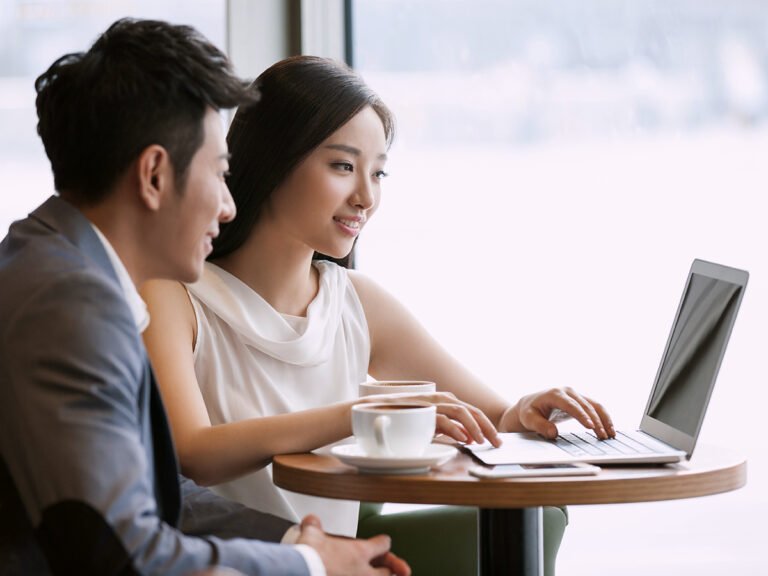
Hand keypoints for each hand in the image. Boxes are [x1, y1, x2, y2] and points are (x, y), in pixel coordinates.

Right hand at [297, 515, 410, 575]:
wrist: (300, 574)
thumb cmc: (309, 559)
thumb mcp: (311, 535)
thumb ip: (314, 526)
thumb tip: (311, 521)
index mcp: (359, 552)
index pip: (383, 544)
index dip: (382, 542)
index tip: (382, 543)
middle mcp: (363, 573)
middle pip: (388, 571)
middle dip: (388, 569)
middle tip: (386, 567)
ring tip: (377, 575)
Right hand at [360, 392, 500, 447]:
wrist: (365, 412)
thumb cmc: (394, 420)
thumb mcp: (423, 424)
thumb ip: (443, 427)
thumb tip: (465, 436)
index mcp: (440, 401)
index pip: (469, 410)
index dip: (485, 424)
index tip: (494, 438)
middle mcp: (437, 399)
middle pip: (470, 410)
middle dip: (487, 426)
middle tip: (498, 442)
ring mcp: (428, 404)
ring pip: (460, 412)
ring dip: (475, 427)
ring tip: (483, 442)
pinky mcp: (417, 411)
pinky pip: (441, 419)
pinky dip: (455, 429)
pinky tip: (464, 439)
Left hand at [500, 387, 614, 439]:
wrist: (530, 405)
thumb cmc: (529, 412)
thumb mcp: (529, 419)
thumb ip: (540, 425)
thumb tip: (553, 433)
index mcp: (554, 394)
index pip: (570, 405)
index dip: (581, 415)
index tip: (590, 426)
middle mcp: (567, 392)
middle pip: (585, 406)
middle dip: (596, 421)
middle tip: (603, 436)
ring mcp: (575, 395)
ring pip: (594, 405)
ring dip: (604, 419)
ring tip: (611, 434)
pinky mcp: (580, 401)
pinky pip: (595, 407)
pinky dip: (603, 417)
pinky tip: (609, 429)